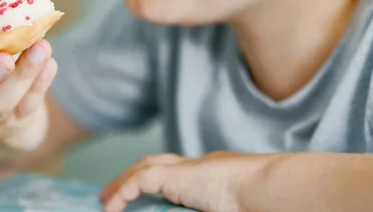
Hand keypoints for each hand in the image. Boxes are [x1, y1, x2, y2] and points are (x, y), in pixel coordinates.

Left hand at [100, 151, 275, 211]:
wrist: (267, 191)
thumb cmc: (257, 204)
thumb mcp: (224, 207)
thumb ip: (210, 206)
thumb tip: (208, 209)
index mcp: (209, 176)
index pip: (176, 174)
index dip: (157, 180)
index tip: (143, 196)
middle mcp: (195, 168)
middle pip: (155, 165)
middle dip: (132, 176)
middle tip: (112, 193)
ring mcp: (186, 168)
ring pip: (144, 168)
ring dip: (122, 182)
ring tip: (105, 200)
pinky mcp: (175, 174)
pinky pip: (138, 182)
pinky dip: (122, 193)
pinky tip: (110, 208)